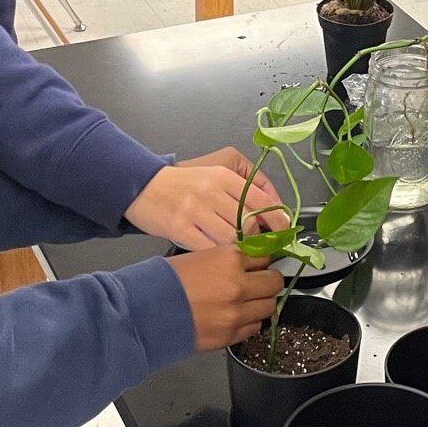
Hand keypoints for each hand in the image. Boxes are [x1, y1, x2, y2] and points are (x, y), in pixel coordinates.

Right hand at [125, 150, 287, 249]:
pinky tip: (220, 258)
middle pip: (249, 222)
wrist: (143, 186)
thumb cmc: (185, 181)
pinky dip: (219, 257)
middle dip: (259, 237)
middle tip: (260, 245)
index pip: (261, 199)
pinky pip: (209, 249)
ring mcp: (195, 211)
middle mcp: (211, 191)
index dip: (278, 219)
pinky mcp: (180, 229)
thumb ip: (248, 182)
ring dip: (240, 250)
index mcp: (224, 176)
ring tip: (241, 252)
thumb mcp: (218, 168)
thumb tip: (274, 205)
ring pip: (232, 239)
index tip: (284, 230)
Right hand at [166, 246, 283, 351]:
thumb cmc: (165, 282)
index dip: (262, 260)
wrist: (144, 313)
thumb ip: (229, 258)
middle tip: (259, 282)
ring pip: (269, 306)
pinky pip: (255, 327)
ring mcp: (236, 313)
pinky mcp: (230, 336)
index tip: (261, 264)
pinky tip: (236, 316)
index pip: (266, 256)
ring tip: (247, 301)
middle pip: (275, 282)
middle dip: (268, 281)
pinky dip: (250, 321)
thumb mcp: (201, 256)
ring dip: (261, 302)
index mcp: (230, 260)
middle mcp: (239, 286)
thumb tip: (249, 261)